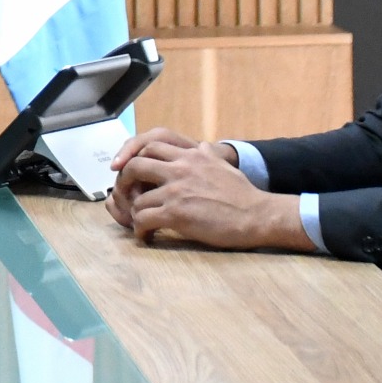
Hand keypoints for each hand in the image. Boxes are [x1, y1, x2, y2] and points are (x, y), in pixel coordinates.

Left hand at [107, 129, 231, 226]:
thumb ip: (208, 154)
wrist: (257, 215)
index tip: (131, 173)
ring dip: (135, 213)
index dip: (134, 158)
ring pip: (137, 199)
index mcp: (190, 155)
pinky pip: (144, 220)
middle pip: (134, 166)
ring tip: (141, 223)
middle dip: (124, 183)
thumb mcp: (223, 164)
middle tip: (126, 197)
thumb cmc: (242, 194)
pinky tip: (147, 236)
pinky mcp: (176, 213)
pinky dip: (140, 230)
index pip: (149, 146)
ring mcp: (176, 191)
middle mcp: (180, 168)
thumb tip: (203, 145)